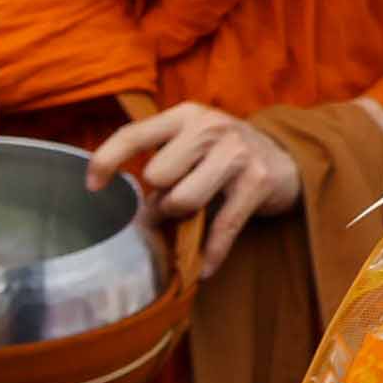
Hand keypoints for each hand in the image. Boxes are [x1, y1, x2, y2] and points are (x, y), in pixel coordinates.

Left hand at [89, 99, 304, 243]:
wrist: (289, 158)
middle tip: (174, 196)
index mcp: (186, 115)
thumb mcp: (189, 141)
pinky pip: (221, 227)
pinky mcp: (258, 182)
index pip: (133, 134)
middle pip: (156, 176)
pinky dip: (210, 252)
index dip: (106, 160)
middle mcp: (211, 128)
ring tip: (190, 212)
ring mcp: (238, 154)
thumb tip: (123, 202)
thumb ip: (158, 158)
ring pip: (181, 200)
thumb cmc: (223, 154)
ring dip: (179, 216)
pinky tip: (204, 267)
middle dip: (159, 195)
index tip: (92, 186)